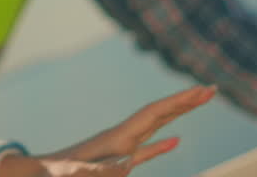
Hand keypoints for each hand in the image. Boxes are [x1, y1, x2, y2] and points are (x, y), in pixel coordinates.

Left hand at [0, 85, 216, 175]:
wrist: (44, 173)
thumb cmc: (64, 172)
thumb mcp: (85, 171)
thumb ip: (105, 168)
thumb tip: (124, 162)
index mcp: (120, 137)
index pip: (156, 113)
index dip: (180, 102)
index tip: (202, 90)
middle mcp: (123, 135)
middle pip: (160, 113)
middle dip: (185, 101)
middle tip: (211, 89)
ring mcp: (121, 145)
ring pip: (156, 126)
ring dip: (178, 115)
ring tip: (199, 103)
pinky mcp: (118, 159)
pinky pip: (146, 148)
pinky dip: (163, 143)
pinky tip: (176, 141)